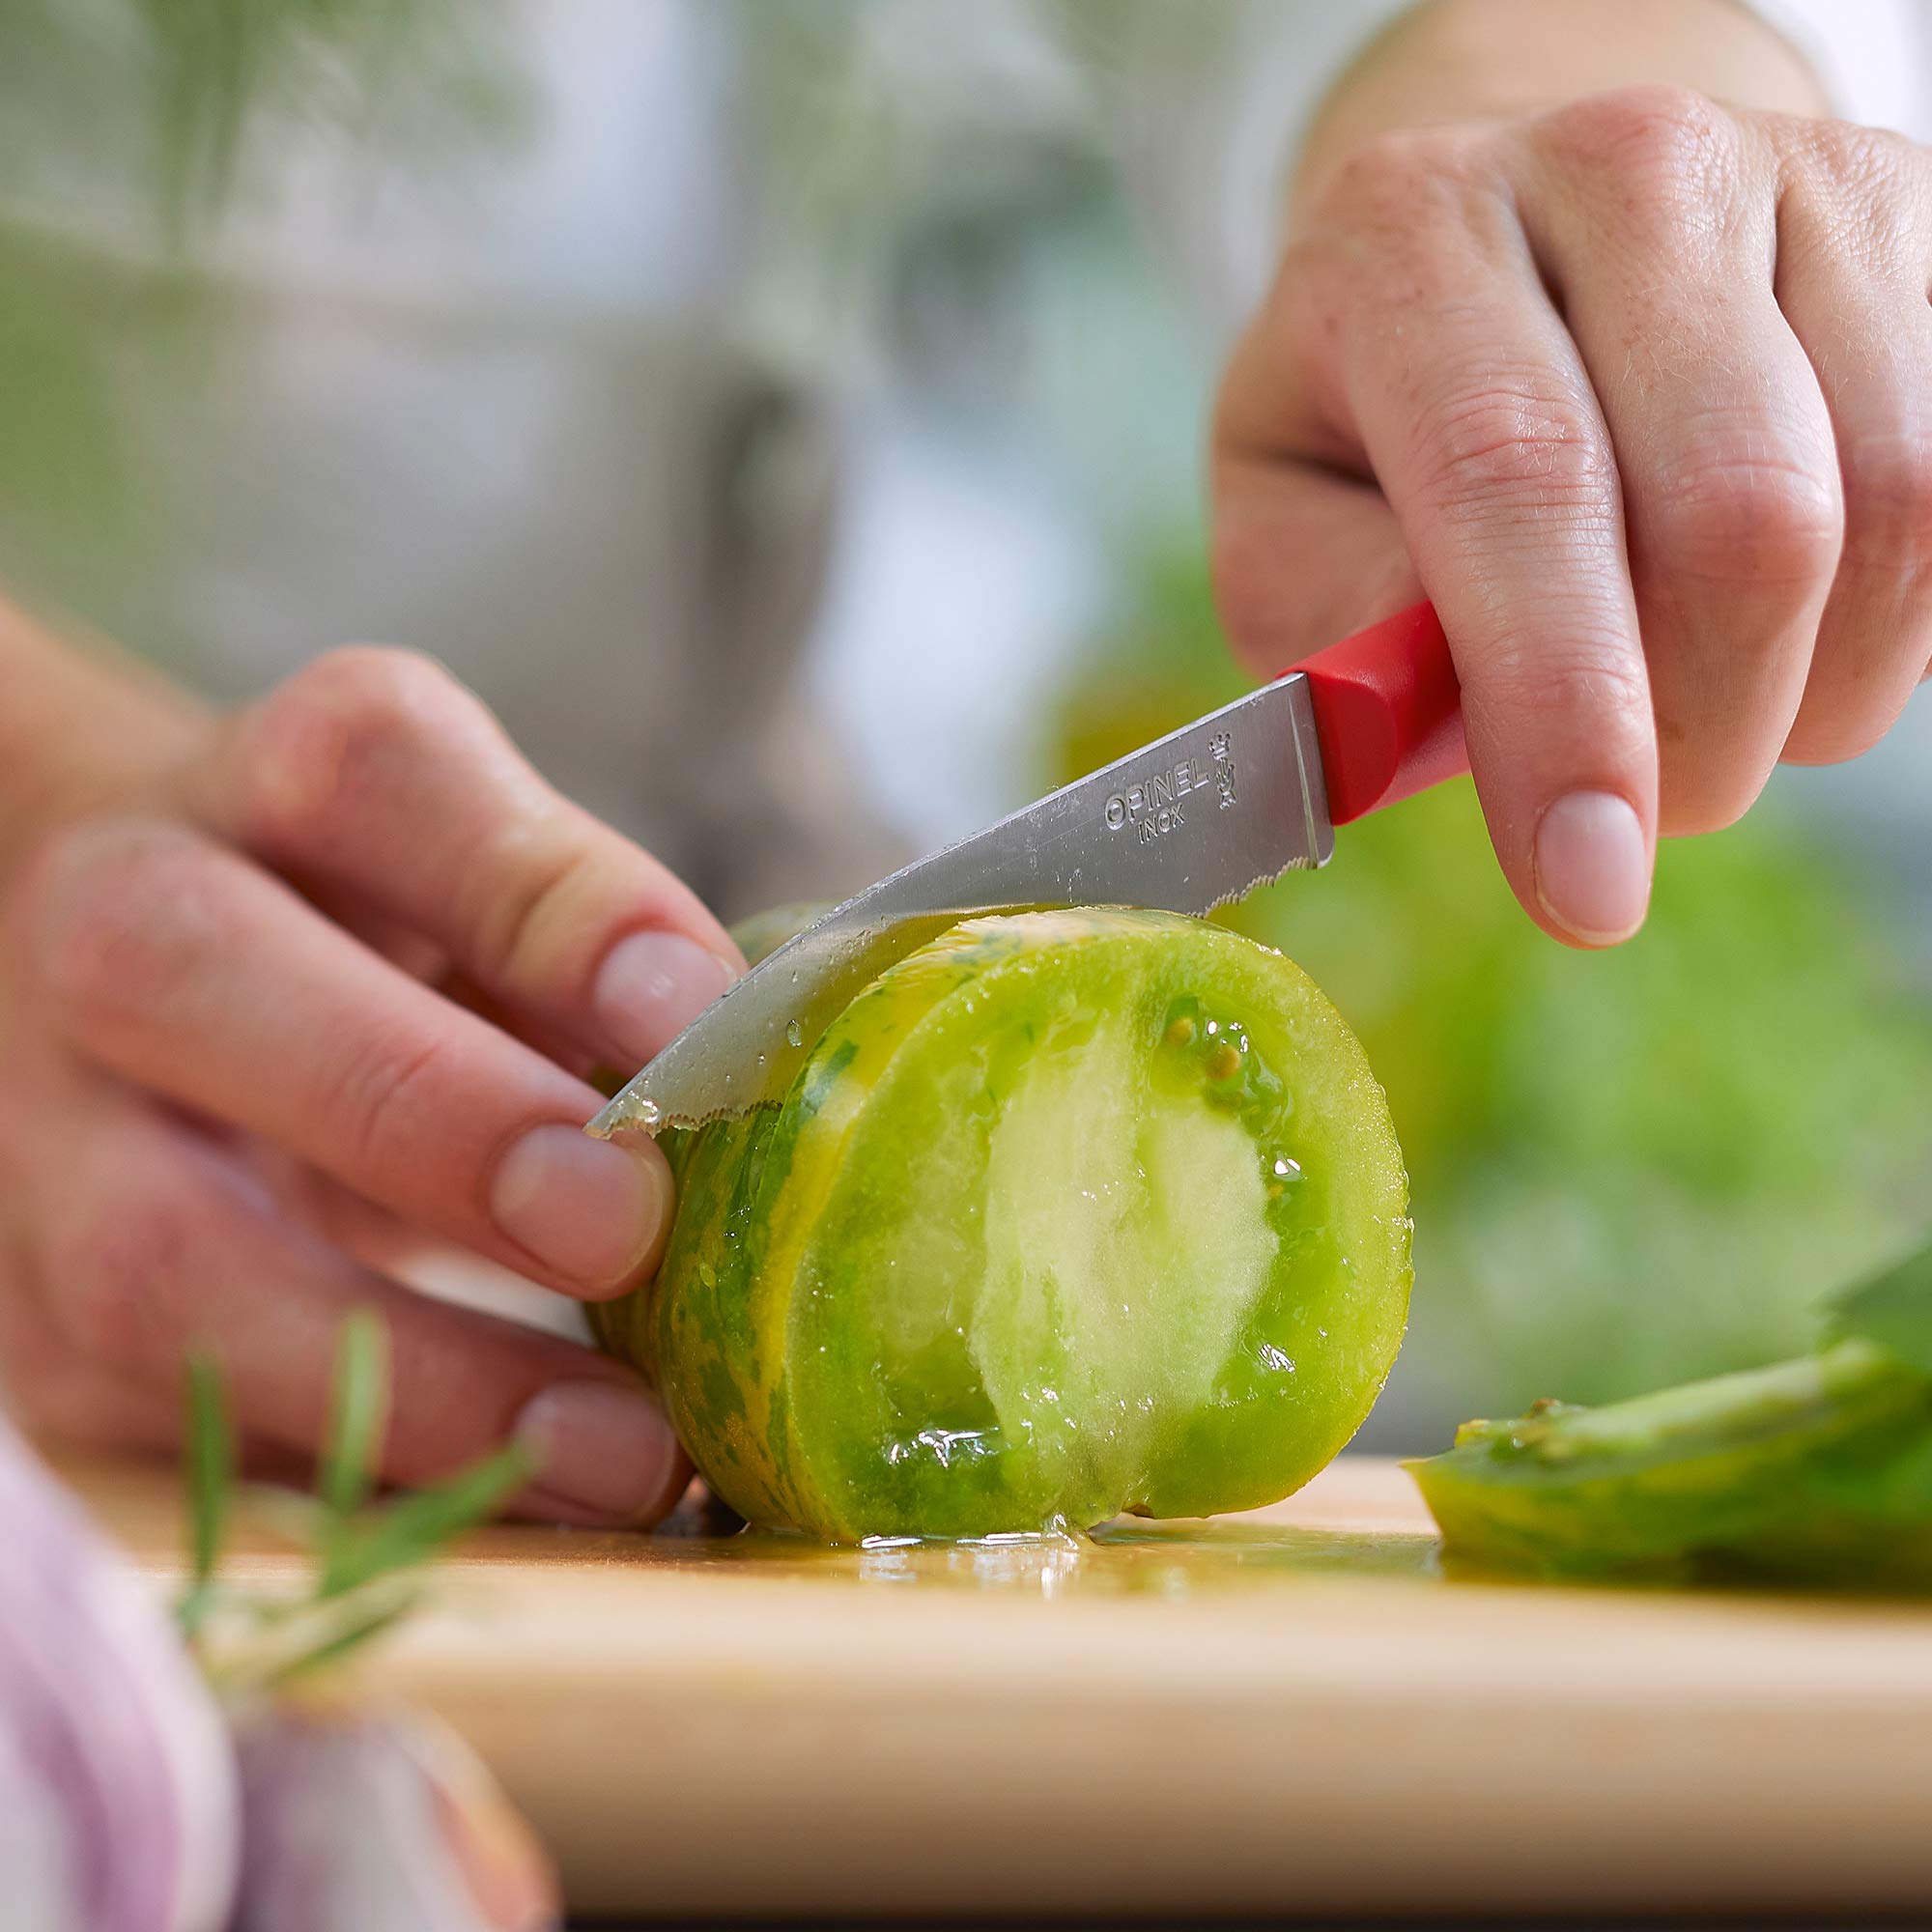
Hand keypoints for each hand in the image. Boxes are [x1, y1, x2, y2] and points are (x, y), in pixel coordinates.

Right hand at [0, 637, 741, 1524]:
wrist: (110, 986)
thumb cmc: (373, 942)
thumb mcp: (482, 902)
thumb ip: (593, 967)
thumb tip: (757, 1079)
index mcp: (276, 789)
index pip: (381, 774)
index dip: (545, 898)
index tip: (692, 1011)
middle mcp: (122, 928)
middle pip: (195, 975)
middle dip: (425, 1113)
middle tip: (623, 1224)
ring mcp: (42, 1134)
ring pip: (151, 1255)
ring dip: (403, 1371)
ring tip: (619, 1451)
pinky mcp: (33, 1328)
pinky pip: (178, 1426)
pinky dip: (367, 1486)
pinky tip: (528, 1516)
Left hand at [1215, 81, 1931, 943]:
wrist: (1511, 242)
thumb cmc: (1375, 417)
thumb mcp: (1287, 524)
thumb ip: (1345, 629)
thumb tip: (1470, 729)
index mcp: (1414, 238)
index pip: (1521, 483)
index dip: (1566, 708)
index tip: (1587, 891)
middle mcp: (1621, 171)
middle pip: (1744, 511)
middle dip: (1698, 733)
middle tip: (1630, 808)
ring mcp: (1800, 185)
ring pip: (1892, 511)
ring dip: (1804, 690)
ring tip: (1695, 700)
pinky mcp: (1922, 228)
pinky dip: (1884, 623)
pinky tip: (1781, 628)